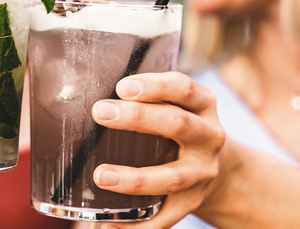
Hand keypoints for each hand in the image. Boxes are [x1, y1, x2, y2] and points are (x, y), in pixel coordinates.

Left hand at [89, 71, 224, 227]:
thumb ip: (143, 97)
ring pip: (171, 177)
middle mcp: (208, 137)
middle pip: (177, 124)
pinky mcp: (192, 202)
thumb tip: (80, 92)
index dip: (154, 85)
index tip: (122, 86)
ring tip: (100, 176)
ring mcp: (202, 173)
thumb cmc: (177, 126)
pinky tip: (108, 224)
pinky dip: (137, 224)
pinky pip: (165, 217)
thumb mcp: (174, 104)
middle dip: (137, 118)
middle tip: (100, 112)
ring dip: (134, 178)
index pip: (183, 88)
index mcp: (202, 105)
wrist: (219, 168)